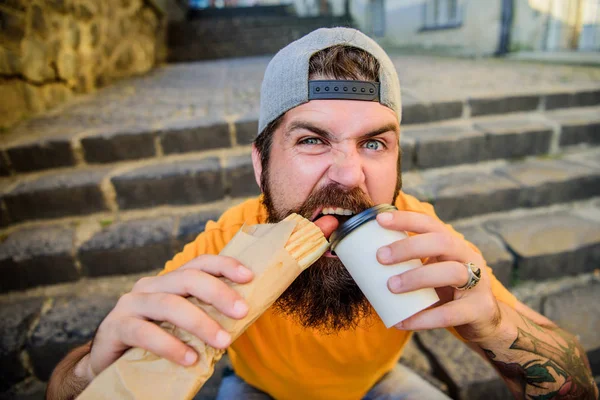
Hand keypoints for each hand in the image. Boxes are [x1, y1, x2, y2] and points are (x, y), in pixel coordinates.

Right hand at [88, 255, 253, 377]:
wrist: (109, 362)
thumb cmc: (156, 342)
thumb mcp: (183, 326)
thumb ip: (205, 316)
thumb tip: (244, 317)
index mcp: (169, 281)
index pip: (199, 264)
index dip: (224, 266)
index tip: (249, 277)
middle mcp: (150, 286)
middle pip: (187, 279)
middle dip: (218, 293)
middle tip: (242, 312)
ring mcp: (131, 304)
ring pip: (170, 305)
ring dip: (201, 323)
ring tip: (224, 342)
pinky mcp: (116, 327)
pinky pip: (145, 333)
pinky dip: (171, 346)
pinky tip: (190, 359)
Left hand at [375, 211, 502, 342]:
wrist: (483, 319)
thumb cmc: (447, 290)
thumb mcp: (431, 270)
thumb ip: (409, 264)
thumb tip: (362, 263)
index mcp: (452, 245)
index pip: (430, 224)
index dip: (406, 219)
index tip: (379, 220)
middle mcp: (467, 257)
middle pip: (442, 242)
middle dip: (409, 246)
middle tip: (380, 257)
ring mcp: (477, 283)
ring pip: (451, 272)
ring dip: (418, 277)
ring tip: (391, 286)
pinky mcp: (478, 309)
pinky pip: (450, 313)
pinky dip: (424, 318)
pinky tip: (402, 321)